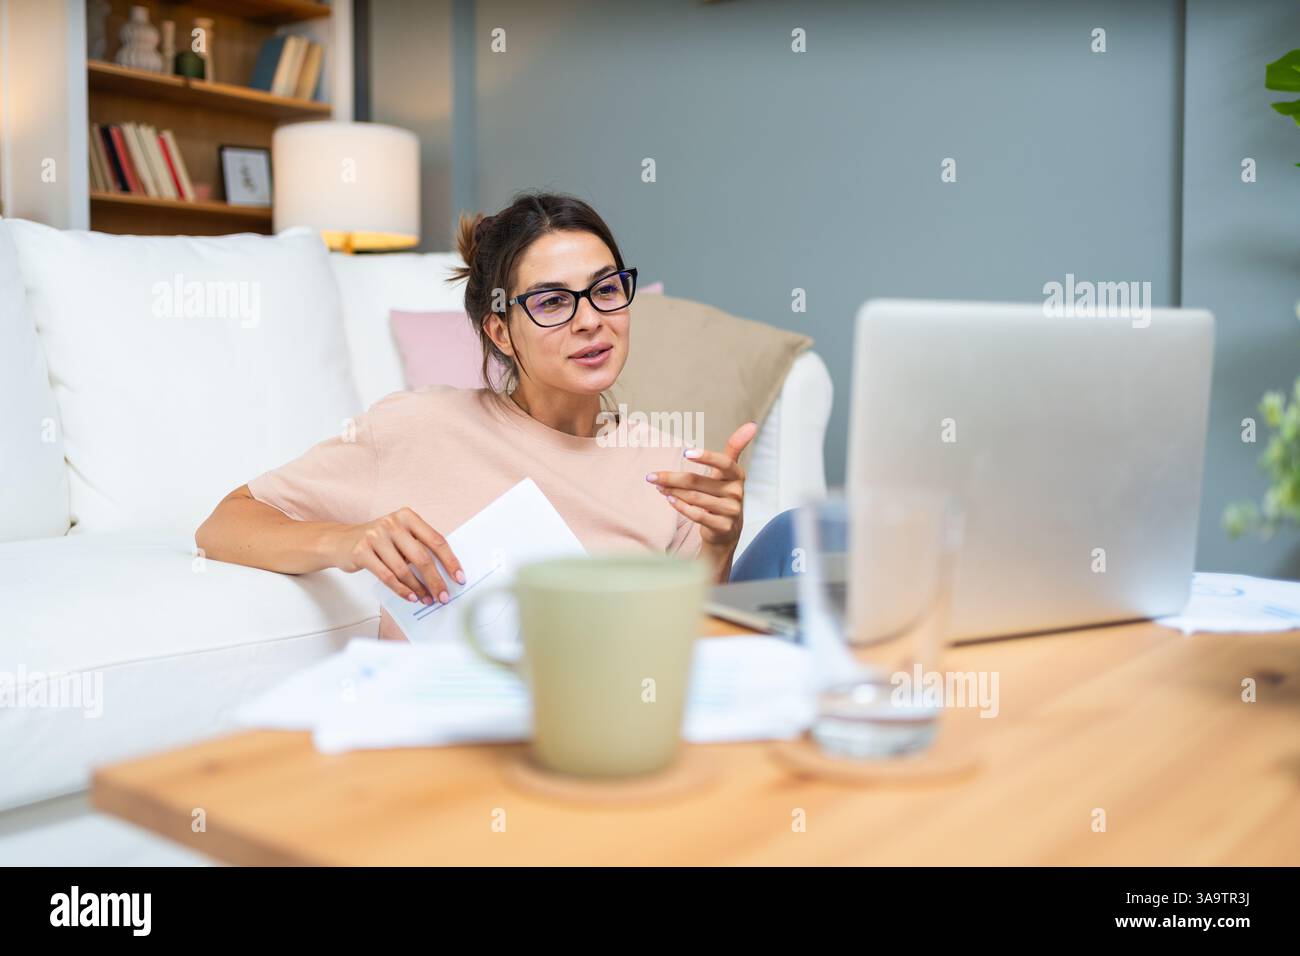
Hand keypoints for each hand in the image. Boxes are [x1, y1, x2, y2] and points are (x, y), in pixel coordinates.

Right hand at [327, 507, 464, 605]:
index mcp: (407, 516)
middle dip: (435, 580)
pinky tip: (410, 597)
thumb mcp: (400, 536)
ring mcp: (375, 536)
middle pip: (422, 557)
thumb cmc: (378, 541)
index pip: (436, 540)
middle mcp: (392, 523)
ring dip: (418, 589)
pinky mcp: (362, 552)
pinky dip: (401, 589)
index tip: (459, 578)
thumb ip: (419, 547)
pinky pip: (387, 576)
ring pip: (404, 570)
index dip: (450, 561)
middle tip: (444, 596)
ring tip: (426, 599)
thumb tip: (445, 573)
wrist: (340, 541)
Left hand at [648, 422, 758, 573]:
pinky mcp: (723, 527)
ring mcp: (731, 511)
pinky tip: (669, 500)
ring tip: (659, 487)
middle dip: (672, 478)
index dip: (706, 457)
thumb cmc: (722, 494)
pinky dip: (680, 507)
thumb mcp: (727, 472)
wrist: (727, 529)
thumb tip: (751, 425)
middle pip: (698, 481)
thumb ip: (735, 447)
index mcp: (737, 475)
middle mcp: (736, 492)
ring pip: (694, 498)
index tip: (687, 452)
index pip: (724, 462)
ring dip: (672, 492)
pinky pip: (697, 515)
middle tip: (651, 476)